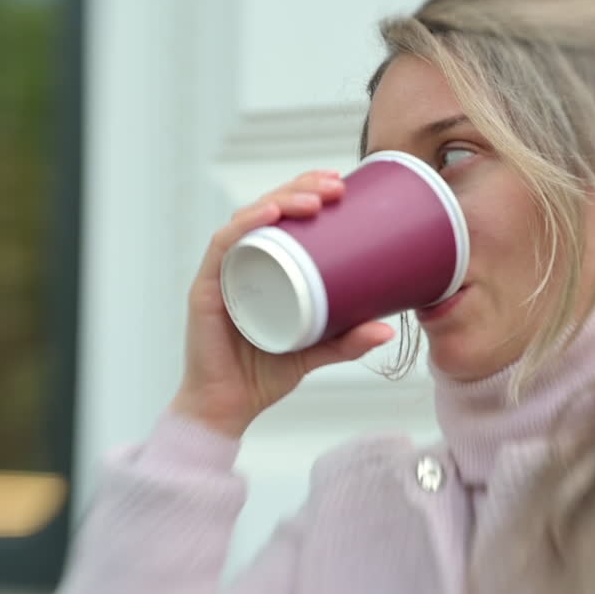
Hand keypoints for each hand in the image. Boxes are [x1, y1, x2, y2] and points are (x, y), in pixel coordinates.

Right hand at [169, 170, 394, 437]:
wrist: (228, 408)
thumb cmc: (264, 374)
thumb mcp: (316, 351)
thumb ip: (348, 341)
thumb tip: (388, 330)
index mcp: (263, 266)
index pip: (282, 217)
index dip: (307, 192)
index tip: (341, 185)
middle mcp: (240, 262)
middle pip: (266, 208)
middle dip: (301, 188)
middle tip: (336, 186)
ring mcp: (221, 273)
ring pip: (247, 220)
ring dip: (280, 200)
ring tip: (313, 199)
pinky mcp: (206, 289)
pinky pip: (222, 247)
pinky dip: (245, 226)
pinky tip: (269, 214)